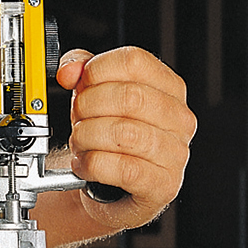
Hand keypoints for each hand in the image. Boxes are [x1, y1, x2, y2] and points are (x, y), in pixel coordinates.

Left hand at [33, 46, 196, 247]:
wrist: (109, 186)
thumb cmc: (106, 136)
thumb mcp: (93, 94)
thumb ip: (79, 69)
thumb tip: (69, 70)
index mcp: (167, 88)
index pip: (134, 61)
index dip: (96, 70)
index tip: (80, 83)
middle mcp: (178, 119)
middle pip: (129, 96)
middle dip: (88, 106)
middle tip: (77, 118)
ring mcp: (175, 154)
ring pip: (123, 133)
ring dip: (87, 137)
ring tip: (80, 142)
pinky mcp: (162, 185)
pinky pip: (122, 169)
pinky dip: (92, 165)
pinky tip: (85, 165)